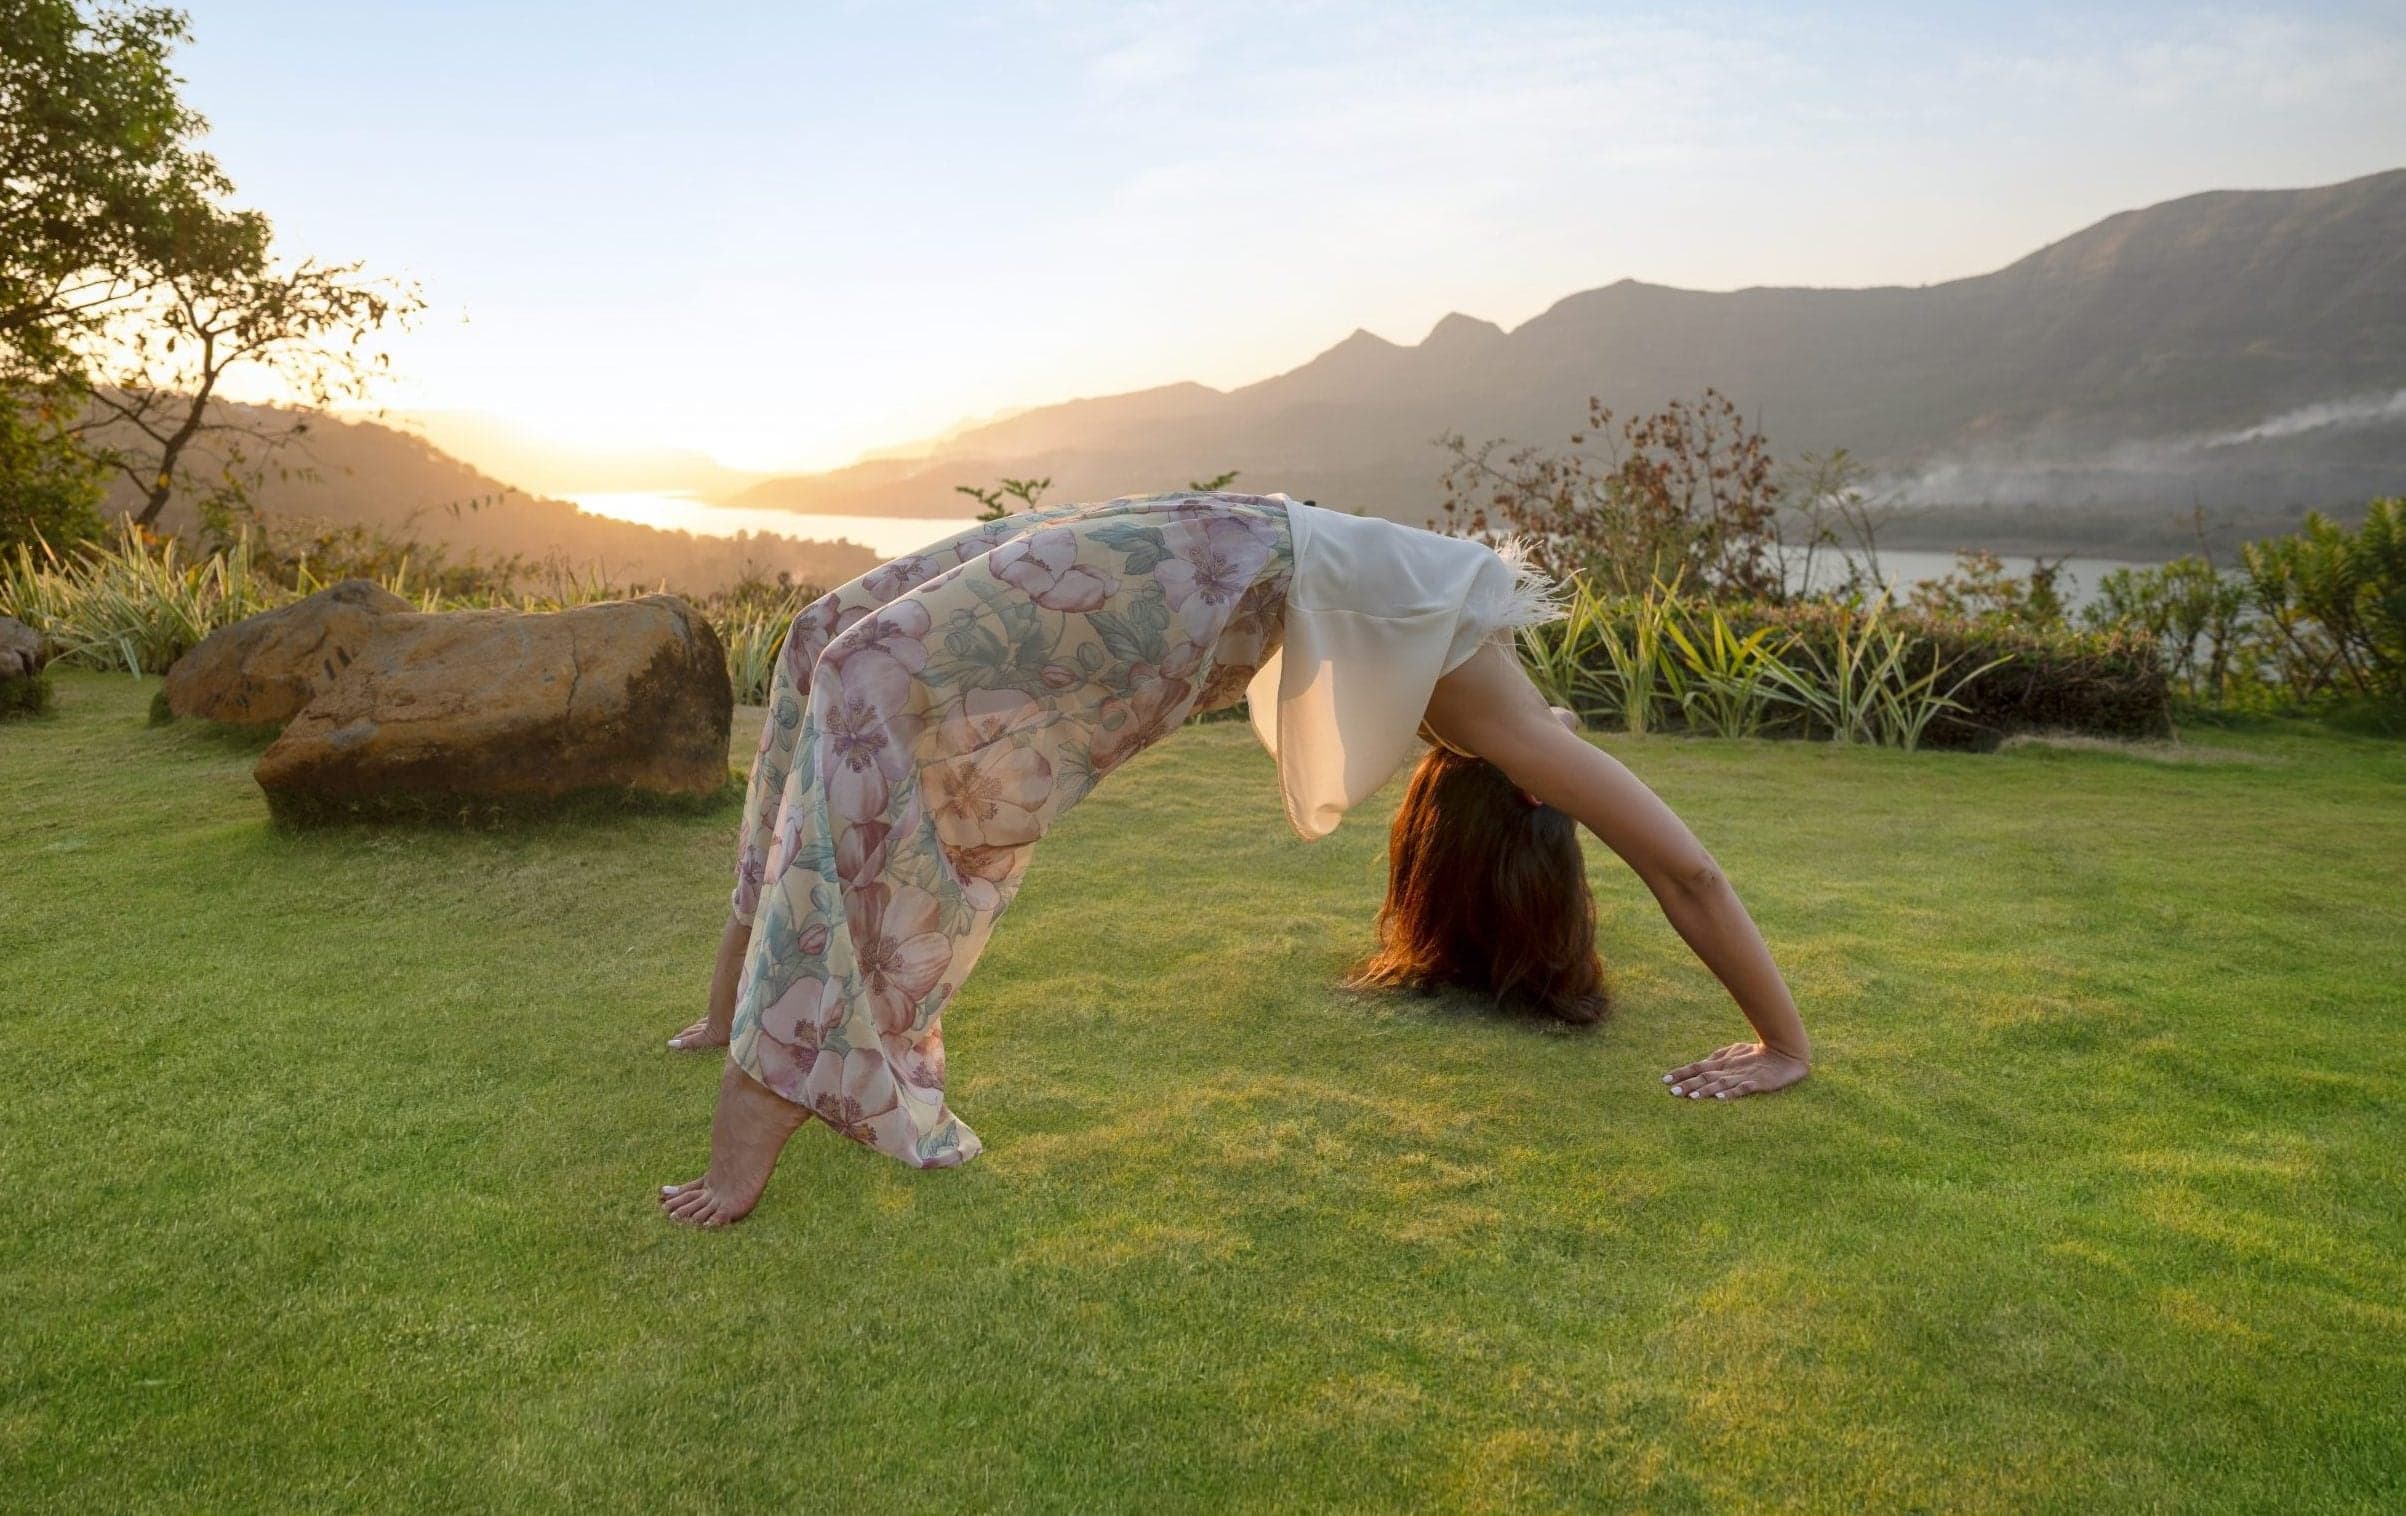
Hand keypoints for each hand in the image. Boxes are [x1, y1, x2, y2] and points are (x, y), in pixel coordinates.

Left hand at [1663, 1042, 1808, 1100]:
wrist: (1785, 1053)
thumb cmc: (1757, 1053)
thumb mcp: (1734, 1052)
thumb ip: (1718, 1058)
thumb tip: (1701, 1064)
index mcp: (1722, 1062)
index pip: (1697, 1067)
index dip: (1681, 1073)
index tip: (1664, 1080)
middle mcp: (1728, 1069)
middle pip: (1704, 1077)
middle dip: (1687, 1084)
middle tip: (1671, 1092)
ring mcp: (1742, 1076)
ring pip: (1720, 1084)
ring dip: (1705, 1091)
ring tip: (1691, 1097)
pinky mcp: (1757, 1084)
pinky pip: (1741, 1089)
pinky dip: (1730, 1094)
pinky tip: (1719, 1099)